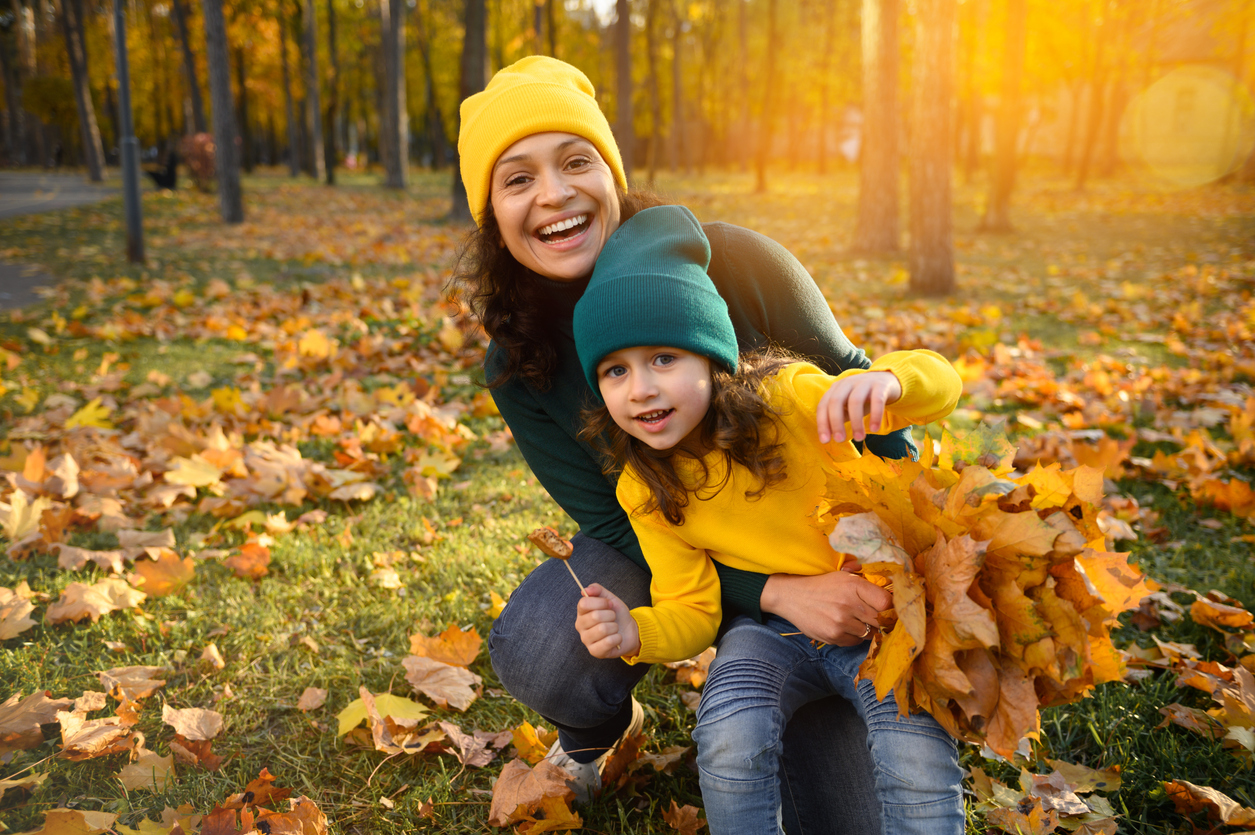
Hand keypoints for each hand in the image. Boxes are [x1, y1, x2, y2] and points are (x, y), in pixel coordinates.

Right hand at [575, 583, 641, 658]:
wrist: (629, 631)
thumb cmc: (617, 615)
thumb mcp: (610, 599)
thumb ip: (598, 590)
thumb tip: (586, 590)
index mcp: (582, 612)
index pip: (584, 603)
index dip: (600, 602)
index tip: (609, 604)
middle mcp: (580, 626)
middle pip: (595, 616)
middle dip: (610, 615)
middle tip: (613, 618)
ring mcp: (586, 640)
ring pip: (602, 629)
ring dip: (614, 627)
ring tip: (614, 628)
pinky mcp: (594, 652)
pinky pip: (608, 642)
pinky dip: (617, 638)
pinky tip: (616, 638)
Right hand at [760, 569, 891, 646]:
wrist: (792, 596)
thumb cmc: (822, 585)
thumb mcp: (843, 576)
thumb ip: (867, 584)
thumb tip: (892, 594)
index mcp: (854, 585)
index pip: (887, 602)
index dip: (892, 607)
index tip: (891, 608)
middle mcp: (848, 604)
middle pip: (881, 620)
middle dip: (883, 620)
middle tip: (880, 618)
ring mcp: (841, 622)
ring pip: (870, 633)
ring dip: (868, 629)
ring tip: (858, 620)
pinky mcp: (833, 636)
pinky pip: (855, 642)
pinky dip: (854, 636)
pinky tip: (845, 626)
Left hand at [817, 371, 902, 443]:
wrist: (887, 380)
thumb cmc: (863, 398)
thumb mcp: (848, 407)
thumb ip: (838, 418)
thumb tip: (829, 437)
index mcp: (836, 389)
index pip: (823, 405)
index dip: (822, 423)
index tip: (825, 441)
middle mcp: (847, 383)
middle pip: (836, 401)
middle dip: (836, 422)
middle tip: (840, 440)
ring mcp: (864, 382)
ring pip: (855, 401)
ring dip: (856, 422)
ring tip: (859, 438)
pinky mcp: (880, 385)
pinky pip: (877, 400)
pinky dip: (875, 415)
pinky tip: (874, 429)